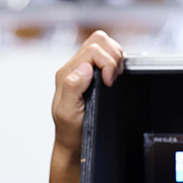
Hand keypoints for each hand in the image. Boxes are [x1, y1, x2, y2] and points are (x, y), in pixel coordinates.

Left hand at [51, 30, 124, 155]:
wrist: (72, 142)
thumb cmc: (70, 130)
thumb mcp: (67, 113)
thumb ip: (72, 88)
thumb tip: (85, 68)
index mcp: (67, 73)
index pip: (93, 49)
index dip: (107, 62)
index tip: (109, 82)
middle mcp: (74, 68)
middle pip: (99, 40)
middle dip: (113, 56)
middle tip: (114, 77)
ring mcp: (83, 69)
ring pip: (104, 45)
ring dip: (115, 58)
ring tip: (114, 77)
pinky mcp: (92, 73)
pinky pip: (106, 55)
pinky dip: (115, 62)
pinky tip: (114, 78)